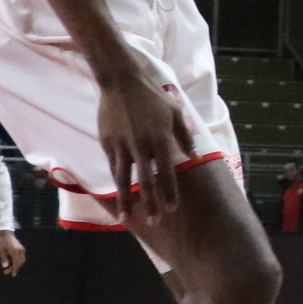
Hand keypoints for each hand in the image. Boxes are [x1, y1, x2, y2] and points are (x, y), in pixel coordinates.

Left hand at [0, 229, 27, 275]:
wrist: (6, 234)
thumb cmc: (2, 243)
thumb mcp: (1, 251)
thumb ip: (4, 259)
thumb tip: (5, 267)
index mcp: (15, 251)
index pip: (16, 263)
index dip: (14, 269)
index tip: (12, 274)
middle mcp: (20, 251)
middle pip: (20, 263)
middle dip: (15, 268)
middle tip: (7, 272)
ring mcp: (22, 250)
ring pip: (22, 260)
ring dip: (17, 265)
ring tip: (10, 268)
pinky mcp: (22, 249)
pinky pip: (22, 257)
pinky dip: (19, 262)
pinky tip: (13, 263)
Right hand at [95, 67, 195, 216]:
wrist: (121, 82)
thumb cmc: (152, 97)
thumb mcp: (175, 113)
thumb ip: (184, 136)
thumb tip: (195, 156)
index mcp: (160, 139)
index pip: (166, 172)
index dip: (169, 192)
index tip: (172, 209)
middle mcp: (141, 146)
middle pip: (146, 181)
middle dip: (151, 203)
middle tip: (155, 222)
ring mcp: (121, 145)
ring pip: (123, 179)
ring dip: (127, 199)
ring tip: (128, 218)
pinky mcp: (107, 143)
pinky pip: (113, 166)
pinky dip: (115, 182)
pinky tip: (119, 194)